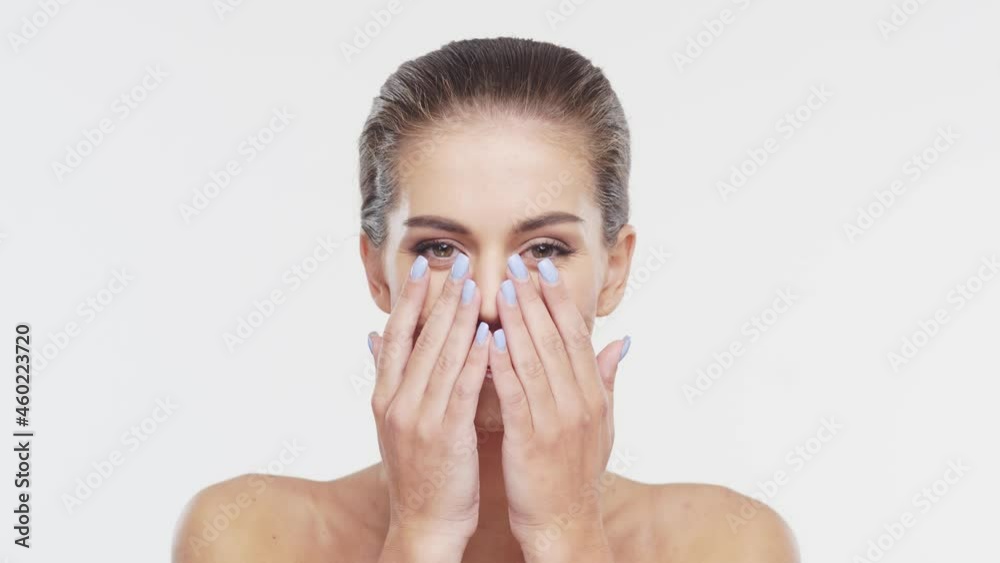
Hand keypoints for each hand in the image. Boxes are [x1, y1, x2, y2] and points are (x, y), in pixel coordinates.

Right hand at [369, 254, 491, 559]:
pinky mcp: (445, 436)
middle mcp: (396, 402)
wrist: (423, 523)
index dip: (411, 300)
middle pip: (419, 339)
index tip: (427, 267)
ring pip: (440, 358)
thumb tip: (372, 336)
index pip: (396, 336)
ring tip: (474, 286)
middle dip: (439, 298)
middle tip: (458, 263)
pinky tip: (487, 335)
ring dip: (458, 319)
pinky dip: (474, 359)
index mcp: (384, 396)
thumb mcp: (393, 422)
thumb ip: (388, 377)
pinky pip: (461, 389)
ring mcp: (418, 418)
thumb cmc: (419, 471)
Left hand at [487, 254, 625, 562]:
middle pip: (556, 339)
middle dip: (536, 299)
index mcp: (593, 395)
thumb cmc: (576, 473)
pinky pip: (515, 395)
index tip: (544, 269)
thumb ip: (608, 380)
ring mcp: (555, 421)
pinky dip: (502, 365)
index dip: (560, 300)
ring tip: (502, 289)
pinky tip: (488, 340)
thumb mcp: (603, 424)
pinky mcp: (530, 440)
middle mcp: (579, 403)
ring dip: (518, 322)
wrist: (564, 523)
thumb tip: (622, 341)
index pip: (576, 336)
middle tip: (518, 263)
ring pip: (535, 360)